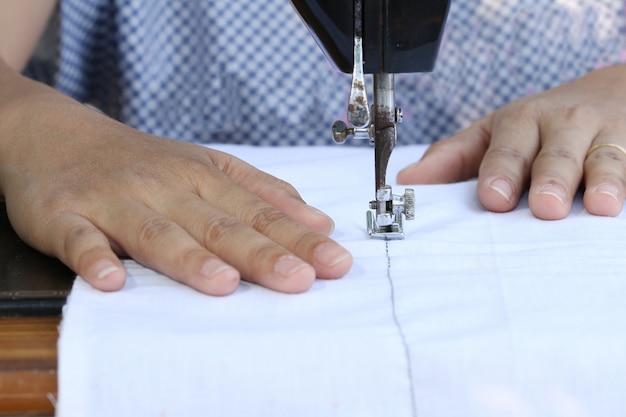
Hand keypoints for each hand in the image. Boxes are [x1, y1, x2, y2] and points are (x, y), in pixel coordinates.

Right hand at [0, 75, 351, 295]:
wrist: (60, 136)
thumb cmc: (145, 162)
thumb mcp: (208, 167)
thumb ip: (263, 193)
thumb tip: (318, 220)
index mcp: (205, 178)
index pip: (260, 213)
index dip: (299, 239)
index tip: (334, 263)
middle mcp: (167, 188)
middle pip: (218, 225)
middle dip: (261, 254)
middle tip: (299, 279)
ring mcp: (116, 201)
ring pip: (157, 232)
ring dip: (190, 258)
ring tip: (221, 283)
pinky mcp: (65, 215)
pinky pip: (79, 238)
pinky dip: (93, 257)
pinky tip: (110, 280)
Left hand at [397, 64, 625, 219]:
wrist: (607, 96)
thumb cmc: (538, 127)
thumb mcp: (492, 134)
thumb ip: (452, 158)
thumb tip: (406, 181)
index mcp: (519, 123)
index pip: (506, 150)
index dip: (500, 173)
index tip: (493, 198)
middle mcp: (562, 125)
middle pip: (555, 155)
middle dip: (550, 179)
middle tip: (545, 206)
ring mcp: (604, 137)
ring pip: (603, 158)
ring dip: (603, 180)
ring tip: (601, 204)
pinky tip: (624, 204)